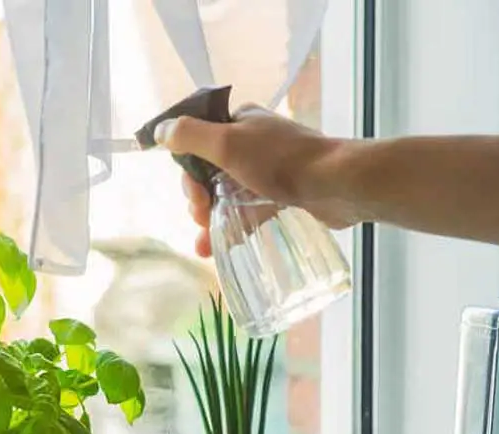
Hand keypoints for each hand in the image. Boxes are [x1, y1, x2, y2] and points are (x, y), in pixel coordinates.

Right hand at [154, 105, 358, 256]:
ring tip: (205, 245)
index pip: (198, 145)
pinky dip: (236, 226)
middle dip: (199, 200)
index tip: (194, 199)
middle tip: (200, 219)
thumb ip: (190, 136)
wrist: (338, 185)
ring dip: (212, 219)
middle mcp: (254, 140)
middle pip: (210, 172)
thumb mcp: (227, 144)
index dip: (189, 175)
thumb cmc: (281, 162)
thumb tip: (161, 130)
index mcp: (239, 122)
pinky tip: (226, 246)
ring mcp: (270, 167)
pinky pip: (251, 208)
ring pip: (229, 194)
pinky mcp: (285, 191)